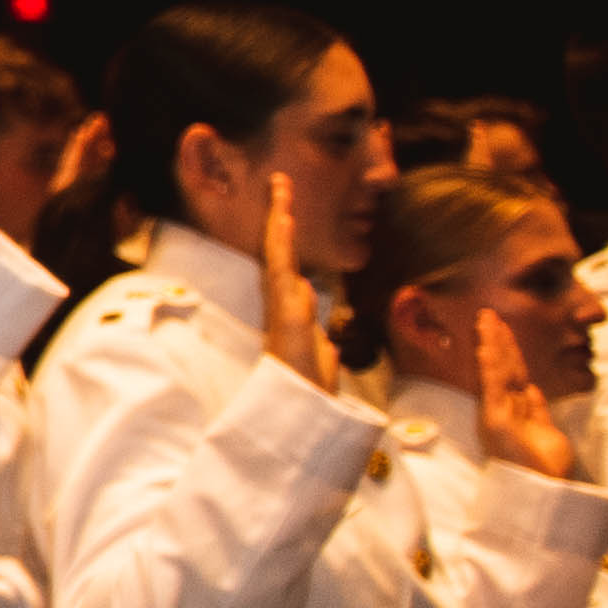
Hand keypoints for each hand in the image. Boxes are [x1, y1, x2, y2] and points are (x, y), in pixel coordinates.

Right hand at [257, 172, 328, 384]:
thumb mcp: (322, 370)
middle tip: (280, 183)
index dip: (286, 241)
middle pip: (280, 256)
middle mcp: (283, 311)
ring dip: (280, 226)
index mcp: (291, 319)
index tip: (288, 211)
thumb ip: (323, 350)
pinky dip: (281, 247)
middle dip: (279, 220)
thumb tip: (328, 341)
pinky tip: (285, 223)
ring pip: (280, 261)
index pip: (289, 271)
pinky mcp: (285, 318)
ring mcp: (282, 313)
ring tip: (282, 193)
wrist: (296, 424)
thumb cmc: (308, 399)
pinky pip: (282, 276)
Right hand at [474, 310, 576, 480]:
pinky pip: (492, 385)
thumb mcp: (547, 434)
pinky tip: (487, 344)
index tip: (503, 331)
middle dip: (498, 340)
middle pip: (503, 368)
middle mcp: (504, 411)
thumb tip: (535, 391)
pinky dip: (489, 362)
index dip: (509, 352)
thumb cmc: (546, 471)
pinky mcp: (494, 420)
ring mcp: (497, 414)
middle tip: (490, 316)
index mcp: (517, 414)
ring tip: (486, 320)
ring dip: (491, 343)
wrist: (542, 494)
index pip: (513, 376)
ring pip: (496, 371)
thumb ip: (538, 412)